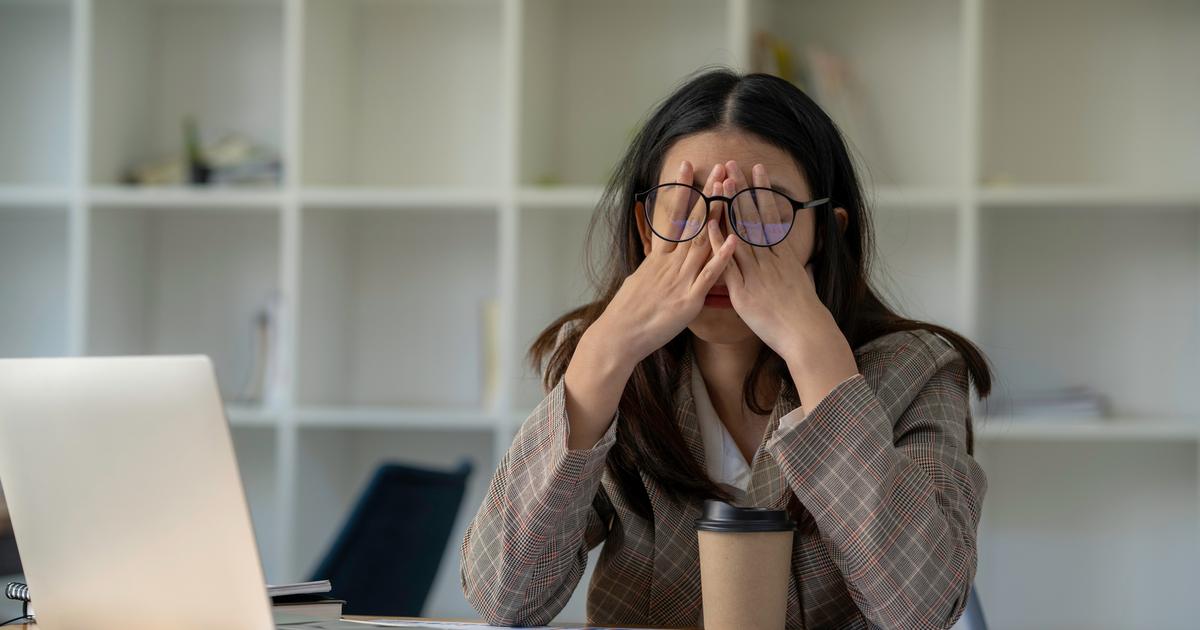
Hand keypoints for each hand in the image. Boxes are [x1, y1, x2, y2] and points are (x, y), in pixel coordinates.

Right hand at [593, 160, 736, 368]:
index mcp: (659, 258)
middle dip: (707, 193)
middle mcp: (670, 263)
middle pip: (692, 222)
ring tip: (730, 191)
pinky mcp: (689, 299)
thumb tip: (657, 257)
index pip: (672, 215)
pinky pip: (709, 275)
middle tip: (718, 168)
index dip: (680, 190)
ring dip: (718, 215)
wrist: (619, 336)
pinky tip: (734, 239)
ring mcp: (680, 279)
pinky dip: (722, 257)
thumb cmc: (628, 312)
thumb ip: (654, 266)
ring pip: (703, 241)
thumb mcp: (639, 280)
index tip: (687, 166)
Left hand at [706, 160, 857, 402]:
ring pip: (740, 233)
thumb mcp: (804, 282)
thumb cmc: (805, 313)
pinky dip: (718, 244)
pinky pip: (728, 263)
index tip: (756, 170)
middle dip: (742, 190)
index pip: (770, 216)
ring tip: (721, 183)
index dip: (762, 192)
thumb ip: (796, 267)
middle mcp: (770, 259)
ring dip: (730, 207)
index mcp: (783, 255)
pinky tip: (709, 225)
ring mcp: (756, 273)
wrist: (806, 334)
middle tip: (732, 165)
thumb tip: (797, 260)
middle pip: (753, 218)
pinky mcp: (744, 291)